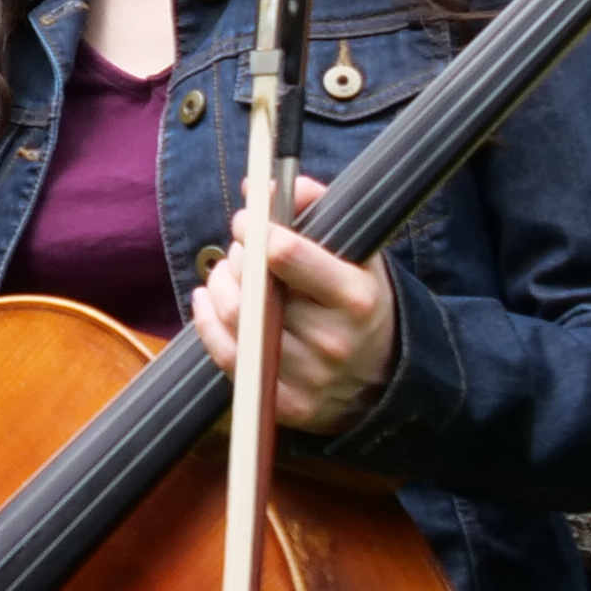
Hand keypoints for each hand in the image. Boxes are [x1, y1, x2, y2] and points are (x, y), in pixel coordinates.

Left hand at [192, 171, 396, 432]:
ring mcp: (308, 378)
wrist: (383, 376)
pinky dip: (207, 322)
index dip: (256, 230)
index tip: (249, 220)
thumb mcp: (358, 251)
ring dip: (220, 285)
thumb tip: (263, 186)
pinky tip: (208, 298)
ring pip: (235, 321)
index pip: (285, 256)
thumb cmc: (361, 301)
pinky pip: (227, 357)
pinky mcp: (285, 404)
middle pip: (253, 289)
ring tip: (228, 272)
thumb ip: (314, 207)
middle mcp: (333, 341)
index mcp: (355, 298)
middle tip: (241, 247)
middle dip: (238, 257)